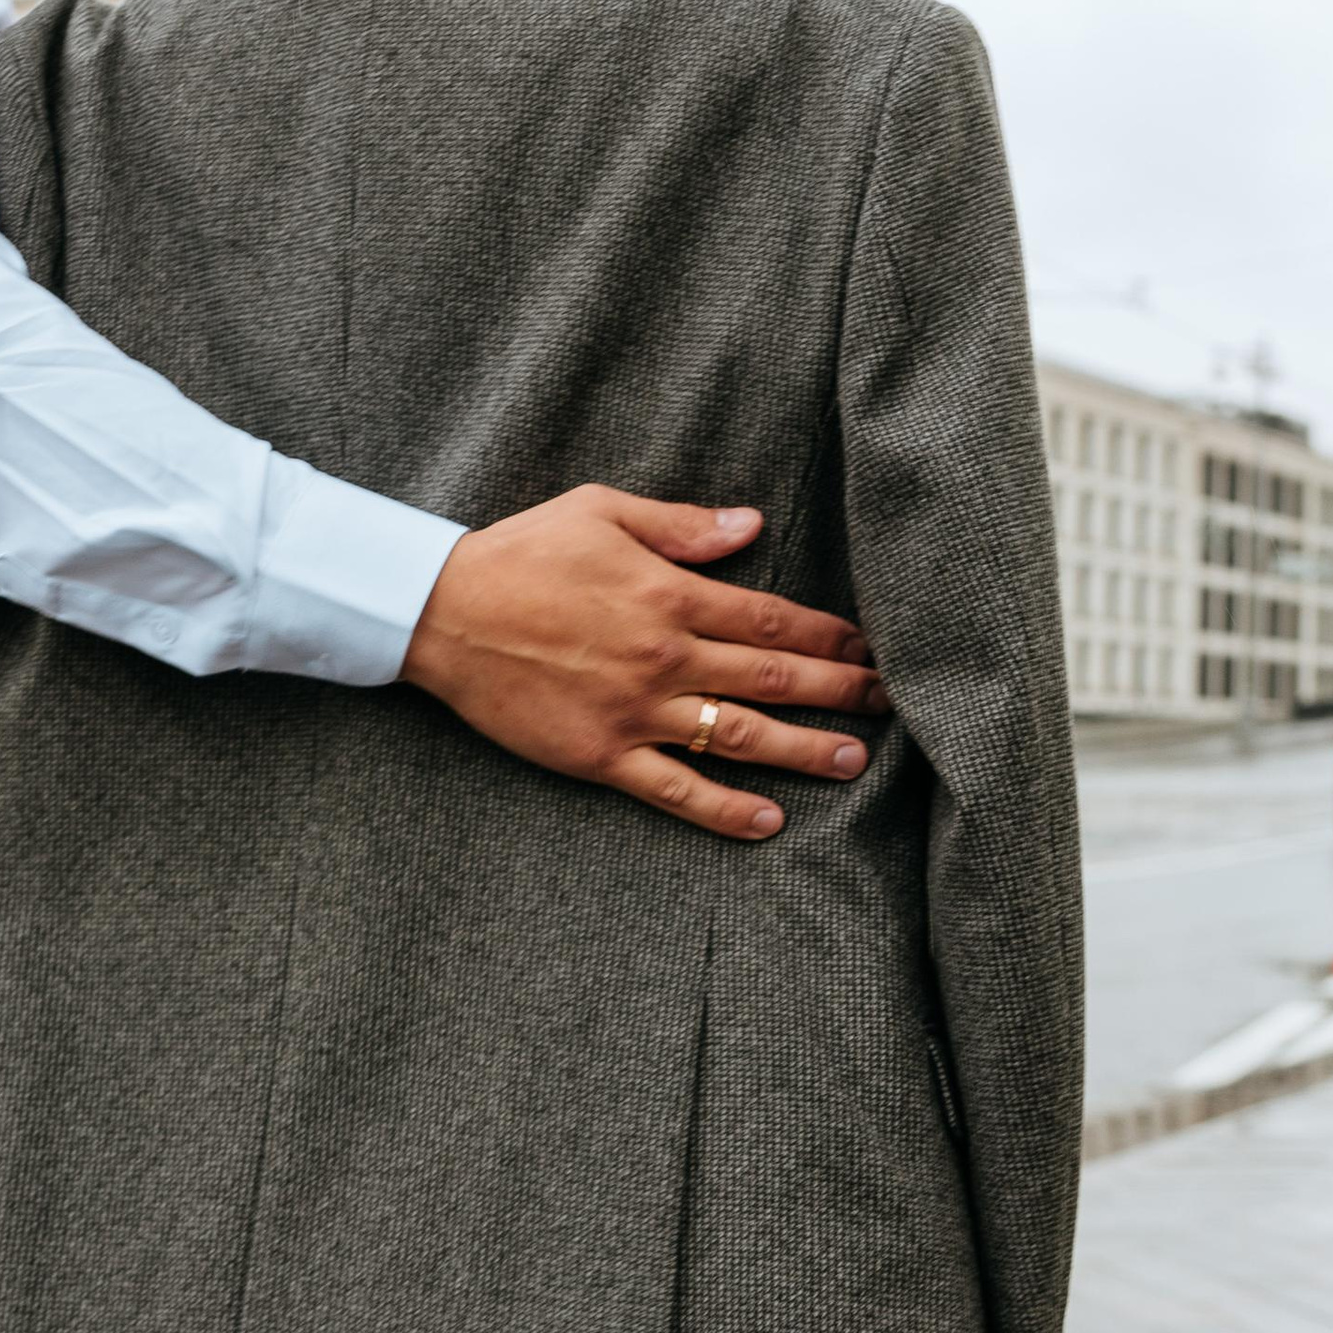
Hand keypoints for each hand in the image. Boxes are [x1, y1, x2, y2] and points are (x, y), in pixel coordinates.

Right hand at [401, 489, 886, 835]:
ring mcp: (635, 712)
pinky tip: (768, 821)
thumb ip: (682, 525)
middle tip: (891, 706)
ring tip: (854, 762)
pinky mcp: (600, 755)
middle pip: (774, 679)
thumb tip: (752, 526)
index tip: (871, 647)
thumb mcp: (601, 511)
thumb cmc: (520, 553)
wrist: (441, 612)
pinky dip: (724, 808)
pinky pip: (674, 789)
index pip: (773, 620)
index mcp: (670, 596)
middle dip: (841, 691)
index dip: (831, 636)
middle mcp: (665, 658)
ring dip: (804, 751)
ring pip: (739, 737)